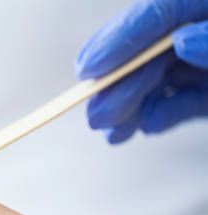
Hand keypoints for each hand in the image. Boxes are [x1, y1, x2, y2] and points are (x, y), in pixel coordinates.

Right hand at [76, 0, 207, 143]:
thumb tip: (183, 40)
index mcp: (205, 5)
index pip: (157, 14)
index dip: (120, 39)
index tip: (90, 66)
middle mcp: (201, 33)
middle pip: (150, 52)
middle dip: (119, 85)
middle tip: (97, 112)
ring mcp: (204, 62)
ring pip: (158, 79)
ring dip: (132, 107)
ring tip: (115, 130)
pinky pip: (183, 101)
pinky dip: (162, 114)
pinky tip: (146, 125)